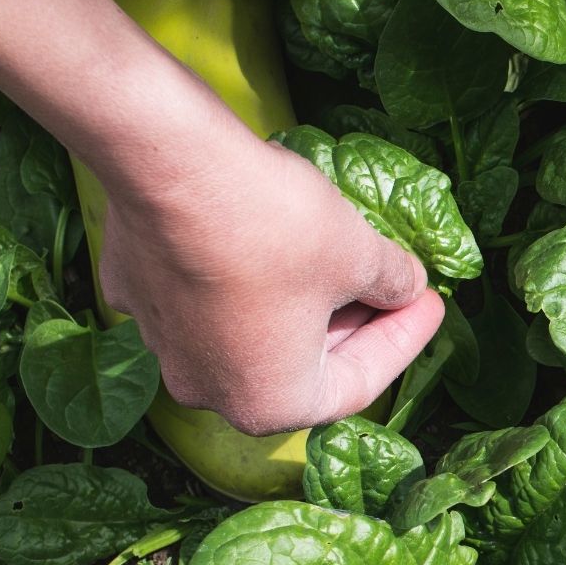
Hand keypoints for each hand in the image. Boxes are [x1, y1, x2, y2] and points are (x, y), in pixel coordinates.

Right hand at [95, 121, 442, 436]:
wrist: (171, 161)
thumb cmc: (272, 226)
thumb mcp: (359, 254)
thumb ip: (393, 282)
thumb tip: (405, 286)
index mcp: (269, 402)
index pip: (359, 383)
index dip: (404, 339)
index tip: (431, 304)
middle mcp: (208, 390)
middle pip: (301, 365)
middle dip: (354, 324)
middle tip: (394, 288)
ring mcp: (163, 343)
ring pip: (251, 332)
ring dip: (299, 303)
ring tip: (342, 264)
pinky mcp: (133, 291)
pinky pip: (203, 295)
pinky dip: (241, 278)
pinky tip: (269, 242)